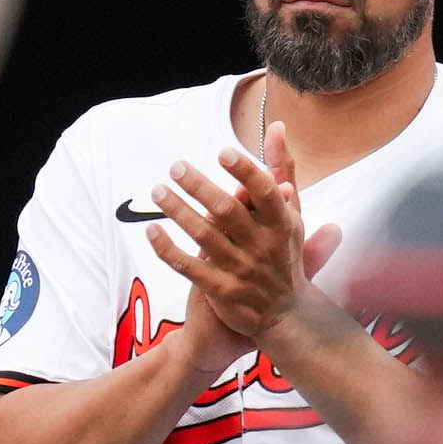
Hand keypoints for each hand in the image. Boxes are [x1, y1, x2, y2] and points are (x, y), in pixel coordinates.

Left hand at [148, 125, 346, 362]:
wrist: (287, 316)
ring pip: (204, 237)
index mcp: (282, 225)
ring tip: (157, 191)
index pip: (266, 194)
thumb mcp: (291, 214)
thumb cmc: (284, 255)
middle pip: (228, 212)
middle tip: (175, 167)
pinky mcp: (221, 291)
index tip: (222, 152)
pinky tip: (151, 232)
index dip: (245, 172)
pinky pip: (189, 268)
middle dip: (200, 187)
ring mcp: (241, 271)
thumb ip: (283, 172)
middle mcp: (263, 247)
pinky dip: (168, 250)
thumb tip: (279, 128)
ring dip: (178, 212)